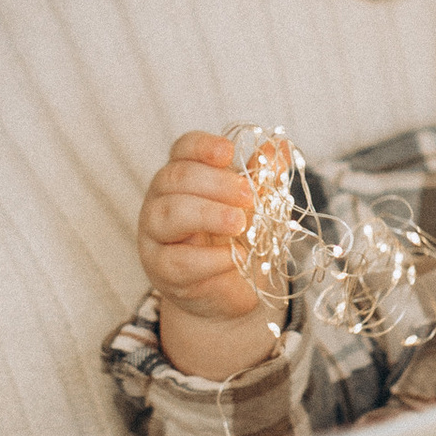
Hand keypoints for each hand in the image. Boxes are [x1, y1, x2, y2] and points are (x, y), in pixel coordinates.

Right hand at [138, 130, 272, 380]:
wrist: (229, 289)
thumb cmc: (234, 239)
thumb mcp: (253, 205)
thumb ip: (262, 177)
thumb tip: (281, 146)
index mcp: (182, 176)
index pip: (183, 149)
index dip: (203, 146)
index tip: (229, 152)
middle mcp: (161, 199)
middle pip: (175, 177)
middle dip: (215, 183)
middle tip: (247, 196)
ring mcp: (154, 234)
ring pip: (168, 214)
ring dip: (208, 215)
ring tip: (239, 223)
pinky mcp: (160, 269)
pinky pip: (178, 260)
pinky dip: (210, 259)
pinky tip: (234, 258)